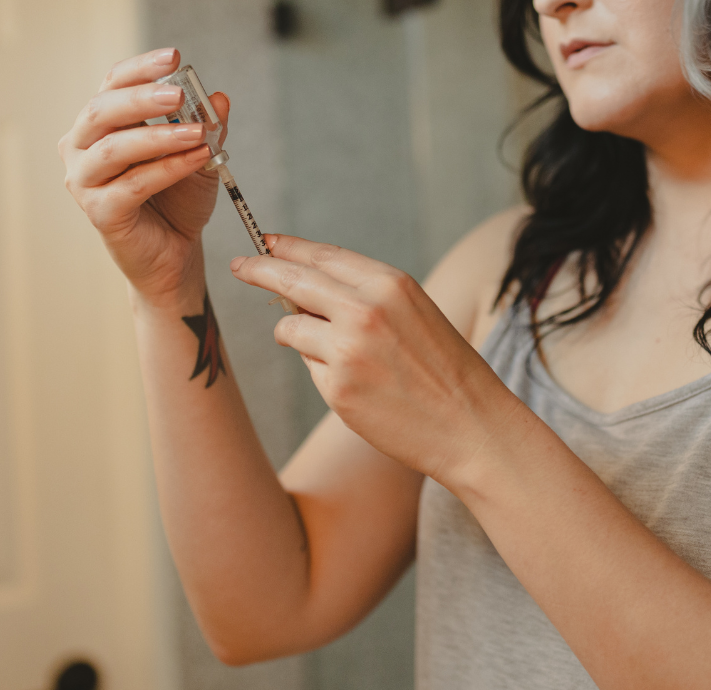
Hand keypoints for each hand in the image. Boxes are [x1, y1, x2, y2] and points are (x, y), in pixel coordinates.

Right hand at [59, 48, 230, 303]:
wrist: (176, 253)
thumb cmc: (178, 202)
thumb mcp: (198, 156)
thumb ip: (206, 126)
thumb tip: (218, 97)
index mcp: (99, 126)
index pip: (111, 85)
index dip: (140, 69)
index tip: (174, 57)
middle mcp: (82, 149)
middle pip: (103, 111)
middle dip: (143, 98)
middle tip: (178, 93)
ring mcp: (84, 182)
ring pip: (115, 148)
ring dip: (160, 137)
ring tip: (198, 132)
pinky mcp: (100, 212)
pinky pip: (133, 184)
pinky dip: (167, 169)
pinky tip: (195, 159)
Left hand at [231, 235, 521, 483]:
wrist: (471, 426)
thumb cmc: (446, 371)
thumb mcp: (415, 313)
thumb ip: (364, 296)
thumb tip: (302, 290)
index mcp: (390, 284)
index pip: (323, 255)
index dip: (288, 247)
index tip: (266, 242)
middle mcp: (364, 309)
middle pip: (291, 279)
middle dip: (259, 269)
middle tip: (240, 265)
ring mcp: (347, 350)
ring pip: (290, 328)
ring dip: (298, 335)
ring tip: (341, 355)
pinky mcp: (337, 389)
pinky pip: (309, 368)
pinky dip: (324, 373)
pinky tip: (361, 387)